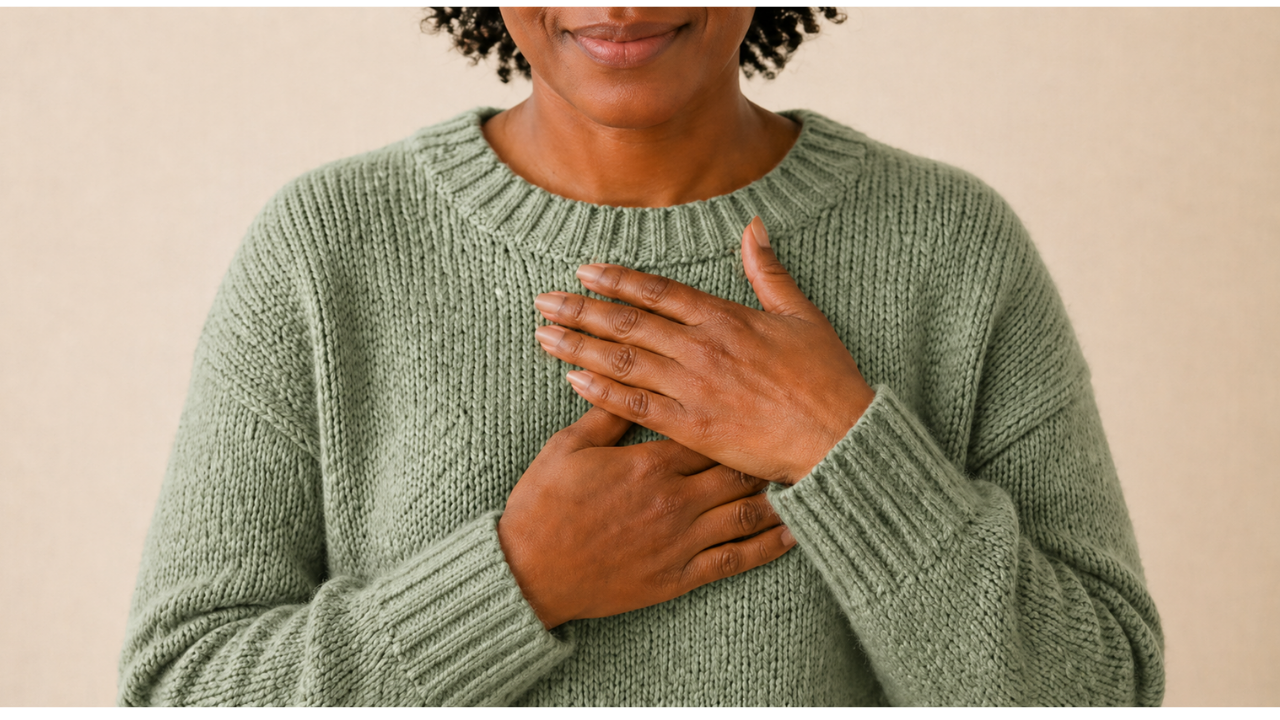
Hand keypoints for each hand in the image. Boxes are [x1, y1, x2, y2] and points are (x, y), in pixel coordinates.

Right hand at [497, 406, 795, 629]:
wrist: (530, 574)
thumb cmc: (545, 506)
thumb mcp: (568, 448)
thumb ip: (605, 413)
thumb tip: (624, 373)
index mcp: (650, 463)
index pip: (706, 425)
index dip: (731, 411)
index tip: (753, 397)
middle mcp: (675, 500)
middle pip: (737, 465)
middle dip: (763, 447)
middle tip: (786, 429)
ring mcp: (682, 540)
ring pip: (746, 511)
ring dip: (776, 493)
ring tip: (800, 475)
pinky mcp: (681, 577)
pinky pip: (736, 561)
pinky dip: (769, 547)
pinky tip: (793, 534)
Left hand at [533, 217, 874, 484]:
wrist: (839, 438)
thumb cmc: (826, 378)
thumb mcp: (802, 314)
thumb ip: (768, 271)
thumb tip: (752, 225)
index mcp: (726, 319)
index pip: (658, 292)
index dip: (617, 280)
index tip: (583, 271)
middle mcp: (701, 349)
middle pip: (628, 322)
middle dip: (580, 309)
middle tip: (543, 299)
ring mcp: (693, 388)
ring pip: (623, 360)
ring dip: (579, 345)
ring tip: (544, 334)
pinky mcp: (692, 427)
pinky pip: (636, 405)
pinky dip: (601, 390)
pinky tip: (572, 378)